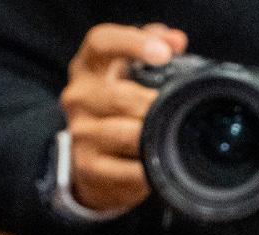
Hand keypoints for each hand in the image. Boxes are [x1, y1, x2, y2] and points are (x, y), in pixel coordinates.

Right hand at [59, 23, 186, 212]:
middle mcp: (79, 98)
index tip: (164, 53)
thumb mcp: (129, 75)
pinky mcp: (89, 167)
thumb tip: (176, 40)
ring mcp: (81, 134)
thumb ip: (153, 49)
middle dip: (155, 106)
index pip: (102, 43)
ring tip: (170, 139)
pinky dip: (150, 169)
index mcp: (89, 68)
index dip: (133, 43)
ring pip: (126, 134)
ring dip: (154, 137)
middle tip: (179, 112)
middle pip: (122, 96)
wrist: (90, 162)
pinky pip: (130, 170)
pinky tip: (160, 166)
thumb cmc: (117, 111)